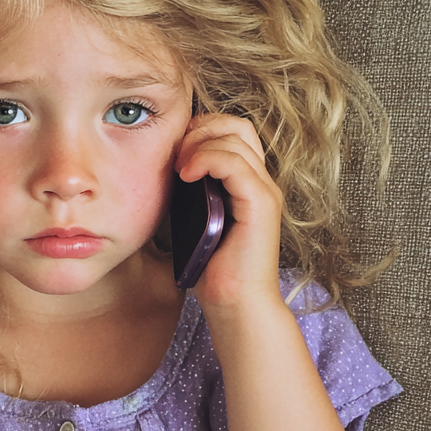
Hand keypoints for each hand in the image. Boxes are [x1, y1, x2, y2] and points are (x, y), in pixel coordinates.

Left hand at [173, 114, 283, 311]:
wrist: (236, 305)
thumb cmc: (213, 270)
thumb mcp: (194, 220)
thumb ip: (190, 192)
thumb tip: (165, 169)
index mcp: (247, 183)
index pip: (232, 131)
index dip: (201, 130)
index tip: (174, 151)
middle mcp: (261, 182)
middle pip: (237, 125)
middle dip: (200, 129)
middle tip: (175, 154)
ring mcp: (264, 191)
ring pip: (235, 138)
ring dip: (199, 144)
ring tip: (178, 169)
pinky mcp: (261, 205)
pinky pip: (235, 163)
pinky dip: (207, 160)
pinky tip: (186, 175)